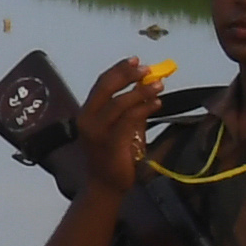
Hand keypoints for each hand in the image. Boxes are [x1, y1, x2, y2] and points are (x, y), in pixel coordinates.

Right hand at [74, 56, 159, 200]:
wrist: (105, 185)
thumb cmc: (113, 157)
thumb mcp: (121, 130)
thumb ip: (131, 112)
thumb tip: (149, 92)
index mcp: (87, 113)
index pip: (101, 84)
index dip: (118, 70)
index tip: (136, 60)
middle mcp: (88, 118)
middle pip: (106, 88)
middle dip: (127, 75)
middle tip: (146, 68)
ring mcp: (97, 131)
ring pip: (118, 103)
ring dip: (140, 91)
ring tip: (158, 85)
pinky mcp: (110, 142)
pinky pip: (128, 120)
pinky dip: (143, 109)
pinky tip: (156, 104)